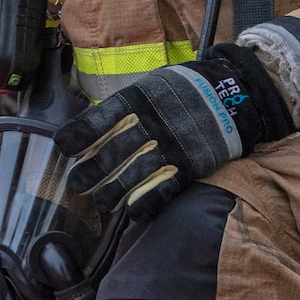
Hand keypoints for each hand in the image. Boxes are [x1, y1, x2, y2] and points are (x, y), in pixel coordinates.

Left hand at [55, 45, 294, 220]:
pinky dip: (146, 203)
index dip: (79, 135)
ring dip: (113, 193)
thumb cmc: (186, 90)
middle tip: (77, 185)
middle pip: (112, 152)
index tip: (64, 148)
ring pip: (134, 175)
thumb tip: (93, 126)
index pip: (100, 119)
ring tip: (101, 204)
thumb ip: (127, 106)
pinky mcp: (191, 165)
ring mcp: (172, 145)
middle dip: (91, 172)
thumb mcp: (154, 85)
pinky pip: (164, 189)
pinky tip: (132, 214)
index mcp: (140, 98)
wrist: (236, 93)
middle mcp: (152, 122)